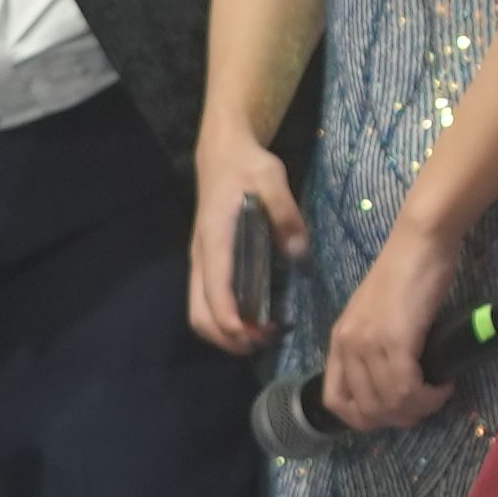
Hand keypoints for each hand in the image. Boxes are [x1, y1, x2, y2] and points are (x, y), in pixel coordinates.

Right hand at [185, 140, 305, 352]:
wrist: (222, 152)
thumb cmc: (246, 165)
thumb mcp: (271, 179)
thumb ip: (285, 213)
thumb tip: (299, 251)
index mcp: (214, 241)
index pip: (215, 293)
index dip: (230, 322)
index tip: (254, 337)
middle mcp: (202, 257)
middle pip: (199, 314)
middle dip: (226, 337)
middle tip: (263, 344)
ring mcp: (201, 261)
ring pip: (199, 311)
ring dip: (224, 332)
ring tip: (259, 337)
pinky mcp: (207, 261)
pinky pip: (205, 300)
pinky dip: (223, 318)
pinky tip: (251, 318)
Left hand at [324, 227, 457, 433]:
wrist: (420, 241)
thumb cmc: (406, 271)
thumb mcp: (379, 313)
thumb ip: (376, 343)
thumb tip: (395, 378)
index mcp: (340, 340)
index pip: (336, 401)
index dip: (364, 418)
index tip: (393, 412)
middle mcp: (348, 345)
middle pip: (367, 410)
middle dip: (399, 417)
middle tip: (425, 405)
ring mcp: (369, 343)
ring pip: (389, 403)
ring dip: (418, 408)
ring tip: (437, 395)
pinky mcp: (395, 339)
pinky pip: (406, 388)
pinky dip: (428, 396)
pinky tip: (443, 386)